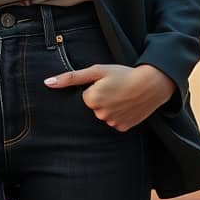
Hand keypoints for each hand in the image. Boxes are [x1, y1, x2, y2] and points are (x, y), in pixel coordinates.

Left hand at [43, 63, 176, 130]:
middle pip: (93, 106)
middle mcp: (100, 114)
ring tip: (122, 95)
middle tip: (115, 88)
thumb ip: (71, 77)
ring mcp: (112, 123)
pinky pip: (114, 122)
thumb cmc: (123, 73)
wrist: (152, 83)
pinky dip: (119, 115)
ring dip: (110, 107)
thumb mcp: (97, 70)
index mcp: (91, 100)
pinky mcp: (122, 128)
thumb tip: (47, 83)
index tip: (106, 82)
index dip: (94, 88)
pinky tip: (127, 105)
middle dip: (101, 98)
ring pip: (103, 115)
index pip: (85, 96)